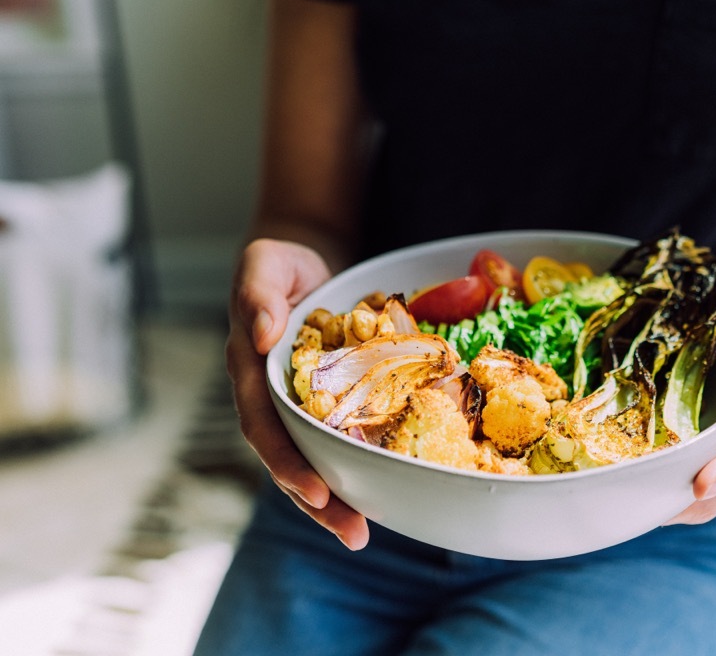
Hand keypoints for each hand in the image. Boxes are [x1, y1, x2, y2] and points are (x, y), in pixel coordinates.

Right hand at [227, 238, 369, 548]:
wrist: (301, 261)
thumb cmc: (279, 263)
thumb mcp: (264, 264)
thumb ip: (258, 295)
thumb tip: (260, 334)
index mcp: (251, 371)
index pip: (264, 427)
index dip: (286, 463)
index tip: (314, 491)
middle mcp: (272, 398)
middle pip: (289, 460)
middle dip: (317, 501)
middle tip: (353, 533)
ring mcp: (299, 404)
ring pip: (314, 460)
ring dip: (337, 498)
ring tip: (363, 533)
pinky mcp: (329, 402)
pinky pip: (341, 439)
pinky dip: (358, 466)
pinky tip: (386, 490)